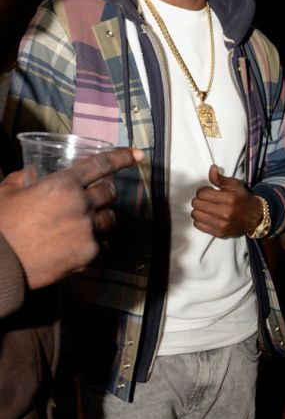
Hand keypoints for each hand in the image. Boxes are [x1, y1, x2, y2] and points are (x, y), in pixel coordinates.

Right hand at [0, 146, 143, 288]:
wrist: (1, 263)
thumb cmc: (1, 226)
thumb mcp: (6, 191)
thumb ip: (24, 178)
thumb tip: (32, 174)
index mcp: (63, 184)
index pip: (101, 165)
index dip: (122, 157)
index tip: (138, 154)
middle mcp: (81, 205)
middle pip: (110, 192)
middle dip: (106, 191)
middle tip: (97, 195)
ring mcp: (88, 230)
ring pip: (110, 218)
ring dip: (102, 217)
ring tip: (85, 221)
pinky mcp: (88, 253)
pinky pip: (104, 244)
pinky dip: (97, 242)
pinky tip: (82, 242)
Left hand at [191, 164, 263, 238]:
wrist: (255, 217)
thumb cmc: (242, 199)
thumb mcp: (234, 185)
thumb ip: (220, 178)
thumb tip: (212, 169)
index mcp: (230, 198)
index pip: (202, 193)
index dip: (202, 191)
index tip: (207, 191)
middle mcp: (226, 213)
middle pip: (197, 204)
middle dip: (199, 200)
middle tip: (206, 199)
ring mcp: (222, 224)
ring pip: (196, 215)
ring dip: (198, 210)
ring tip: (206, 208)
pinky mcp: (220, 233)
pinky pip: (198, 225)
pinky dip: (200, 220)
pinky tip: (207, 216)